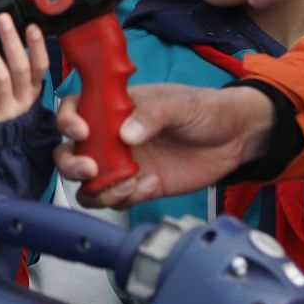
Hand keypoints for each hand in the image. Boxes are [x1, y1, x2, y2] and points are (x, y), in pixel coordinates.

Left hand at [0, 14, 48, 123]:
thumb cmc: (7, 102)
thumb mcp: (21, 88)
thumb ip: (19, 64)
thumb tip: (11, 30)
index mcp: (34, 87)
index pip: (41, 66)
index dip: (38, 47)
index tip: (32, 26)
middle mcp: (23, 97)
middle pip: (20, 67)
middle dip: (11, 41)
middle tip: (2, 18)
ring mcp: (7, 107)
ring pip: (1, 77)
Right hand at [55, 83, 275, 208]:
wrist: (235, 139)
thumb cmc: (206, 109)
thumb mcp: (182, 104)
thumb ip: (154, 114)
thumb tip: (126, 133)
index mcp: (118, 105)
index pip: (77, 107)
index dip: (69, 119)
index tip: (81, 132)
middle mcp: (113, 135)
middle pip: (71, 151)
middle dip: (72, 164)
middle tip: (92, 169)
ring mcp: (124, 163)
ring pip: (88, 184)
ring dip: (100, 189)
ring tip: (131, 181)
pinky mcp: (138, 186)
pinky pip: (115, 199)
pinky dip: (125, 198)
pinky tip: (151, 184)